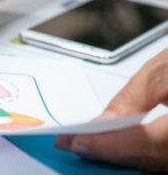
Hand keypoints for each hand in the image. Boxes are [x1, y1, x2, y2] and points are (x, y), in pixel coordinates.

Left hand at [55, 49, 167, 171]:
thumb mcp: (164, 69)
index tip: (76, 141)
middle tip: (72, 144)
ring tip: (88, 144)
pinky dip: (138, 153)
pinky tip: (115, 145)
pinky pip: (163, 158)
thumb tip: (101, 123)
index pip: (150, 143)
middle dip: (110, 152)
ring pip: (158, 163)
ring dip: (122, 156)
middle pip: (153, 158)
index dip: (110, 145)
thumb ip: (133, 99)